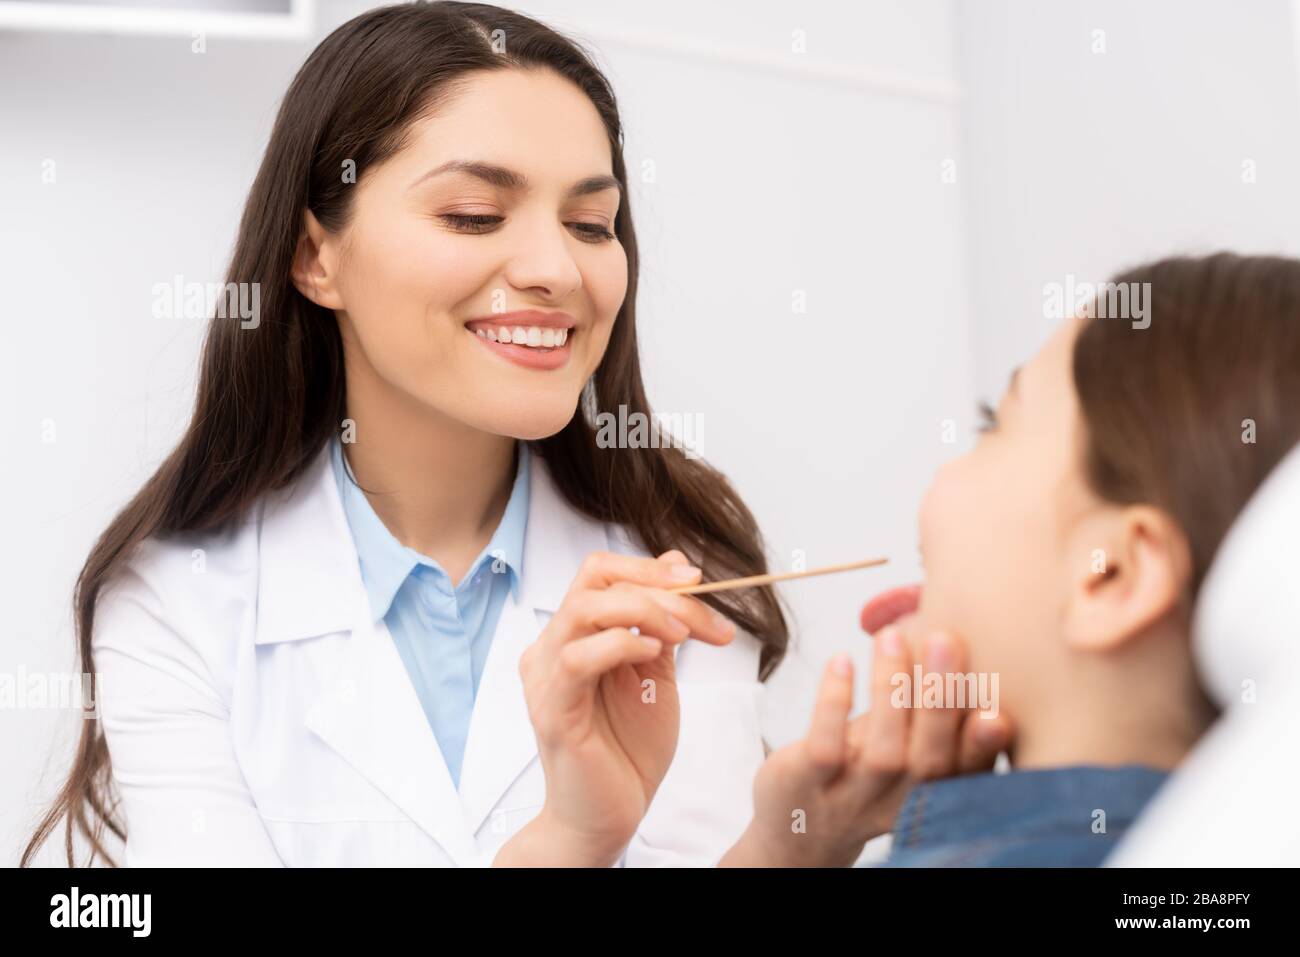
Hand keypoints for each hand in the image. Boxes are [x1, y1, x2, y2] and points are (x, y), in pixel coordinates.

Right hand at [495, 549, 735, 865]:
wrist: (609, 818)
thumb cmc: (626, 752)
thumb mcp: (655, 674)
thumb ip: (660, 624)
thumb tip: (675, 564)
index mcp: (572, 637)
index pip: (601, 575)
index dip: (649, 568)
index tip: (700, 580)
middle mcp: (551, 649)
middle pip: (594, 581)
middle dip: (655, 585)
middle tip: (700, 607)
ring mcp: (547, 678)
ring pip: (584, 609)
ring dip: (644, 611)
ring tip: (683, 635)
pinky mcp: (554, 711)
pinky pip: (578, 658)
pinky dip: (620, 644)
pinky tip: (651, 654)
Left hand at [721, 589, 1011, 866]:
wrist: (796, 830)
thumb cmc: (859, 772)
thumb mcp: (900, 746)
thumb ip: (927, 708)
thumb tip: (945, 633)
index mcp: (930, 792)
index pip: (966, 773)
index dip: (984, 747)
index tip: (998, 712)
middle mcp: (897, 801)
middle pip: (929, 761)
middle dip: (941, 701)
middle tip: (945, 641)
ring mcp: (850, 798)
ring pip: (882, 753)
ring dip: (891, 690)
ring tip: (892, 637)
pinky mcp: (805, 785)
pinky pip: (825, 746)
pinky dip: (835, 702)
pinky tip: (842, 661)